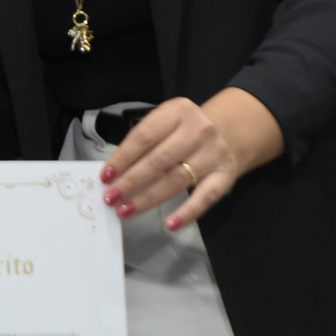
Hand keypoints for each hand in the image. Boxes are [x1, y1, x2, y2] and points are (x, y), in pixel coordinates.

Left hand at [100, 88, 283, 229]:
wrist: (230, 131)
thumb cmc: (185, 129)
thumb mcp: (166, 122)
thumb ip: (144, 141)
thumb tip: (114, 171)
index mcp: (178, 111)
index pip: (144, 136)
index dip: (122, 158)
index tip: (105, 176)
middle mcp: (198, 130)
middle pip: (158, 160)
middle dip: (130, 181)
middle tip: (110, 198)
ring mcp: (214, 153)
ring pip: (176, 180)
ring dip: (148, 198)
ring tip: (126, 210)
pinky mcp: (226, 175)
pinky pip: (205, 197)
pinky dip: (188, 212)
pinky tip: (170, 224)